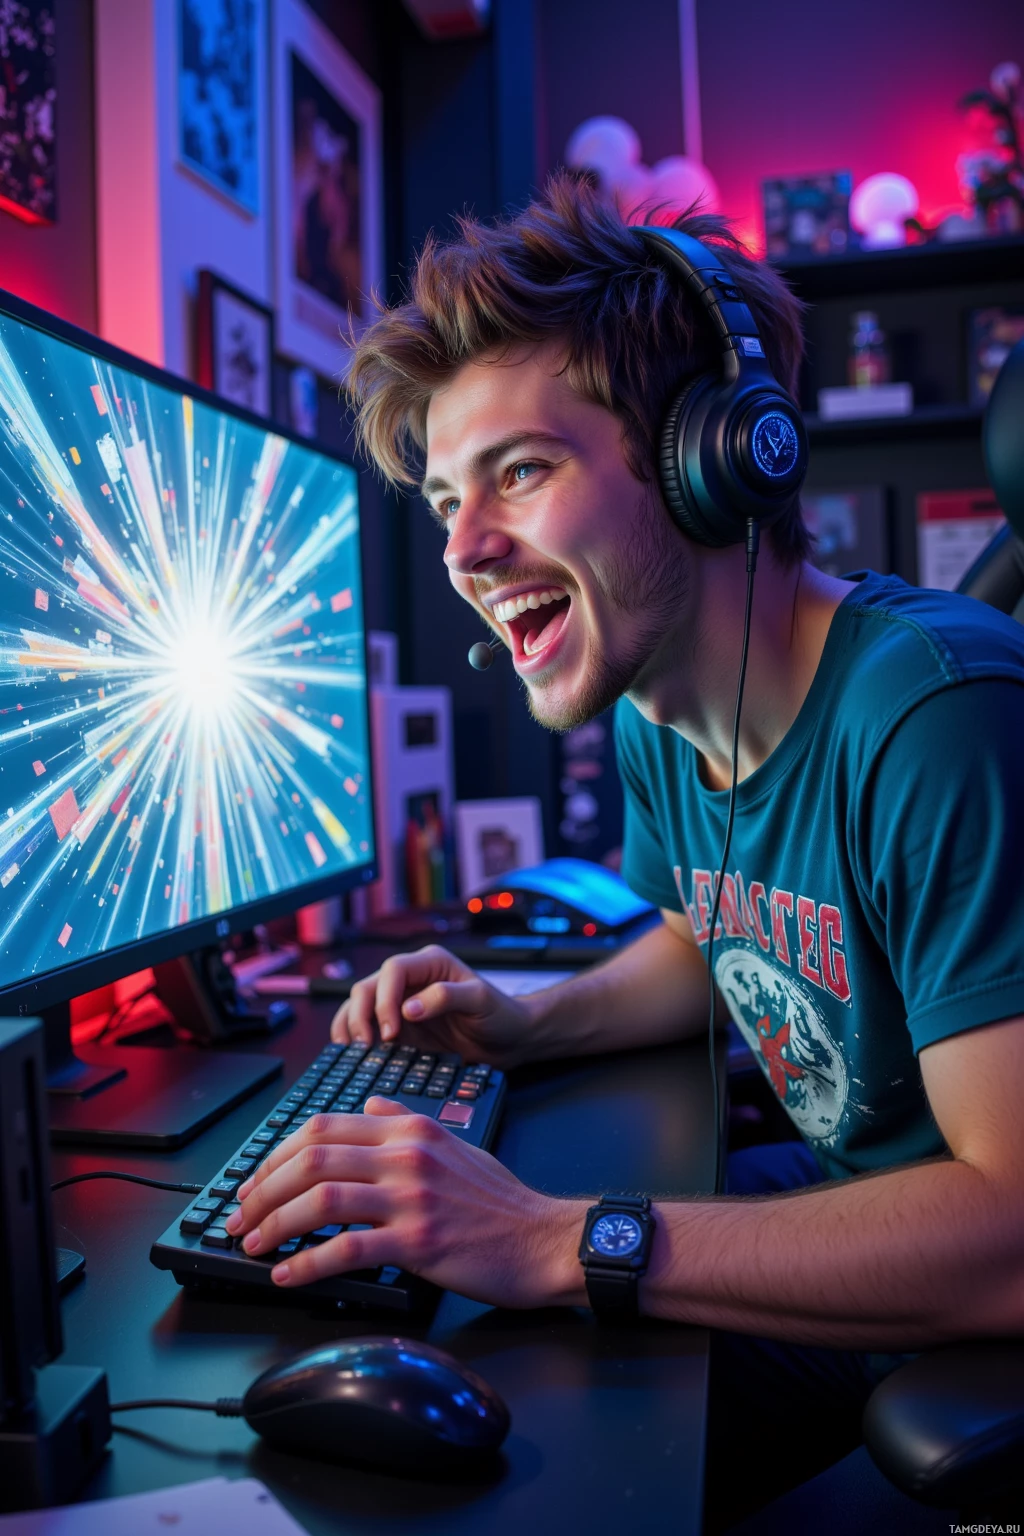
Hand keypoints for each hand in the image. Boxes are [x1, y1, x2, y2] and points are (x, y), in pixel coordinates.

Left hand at [224, 1099, 585, 1306]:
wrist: (543, 1239)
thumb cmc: (499, 1200)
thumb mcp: (454, 1142)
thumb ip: (407, 1121)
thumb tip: (372, 1107)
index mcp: (410, 1129)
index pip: (324, 1127)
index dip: (276, 1153)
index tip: (254, 1180)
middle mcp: (406, 1155)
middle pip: (311, 1158)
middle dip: (262, 1188)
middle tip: (239, 1215)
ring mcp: (411, 1197)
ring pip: (320, 1200)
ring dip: (274, 1223)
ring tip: (253, 1244)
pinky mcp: (418, 1241)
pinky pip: (347, 1249)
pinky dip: (307, 1263)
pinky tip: (288, 1273)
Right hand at [331, 944, 532, 1067]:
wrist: (510, 1038)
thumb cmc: (501, 1013)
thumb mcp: (480, 1000)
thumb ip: (446, 997)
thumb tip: (408, 1009)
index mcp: (430, 963)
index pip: (393, 971)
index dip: (384, 999)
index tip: (391, 1031)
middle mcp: (411, 979)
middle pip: (368, 987)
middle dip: (361, 1015)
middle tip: (366, 1045)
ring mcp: (401, 1002)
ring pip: (360, 1004)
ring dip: (351, 1025)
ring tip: (353, 1051)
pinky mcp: (400, 1026)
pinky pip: (368, 1026)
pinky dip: (356, 1037)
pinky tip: (355, 1054)